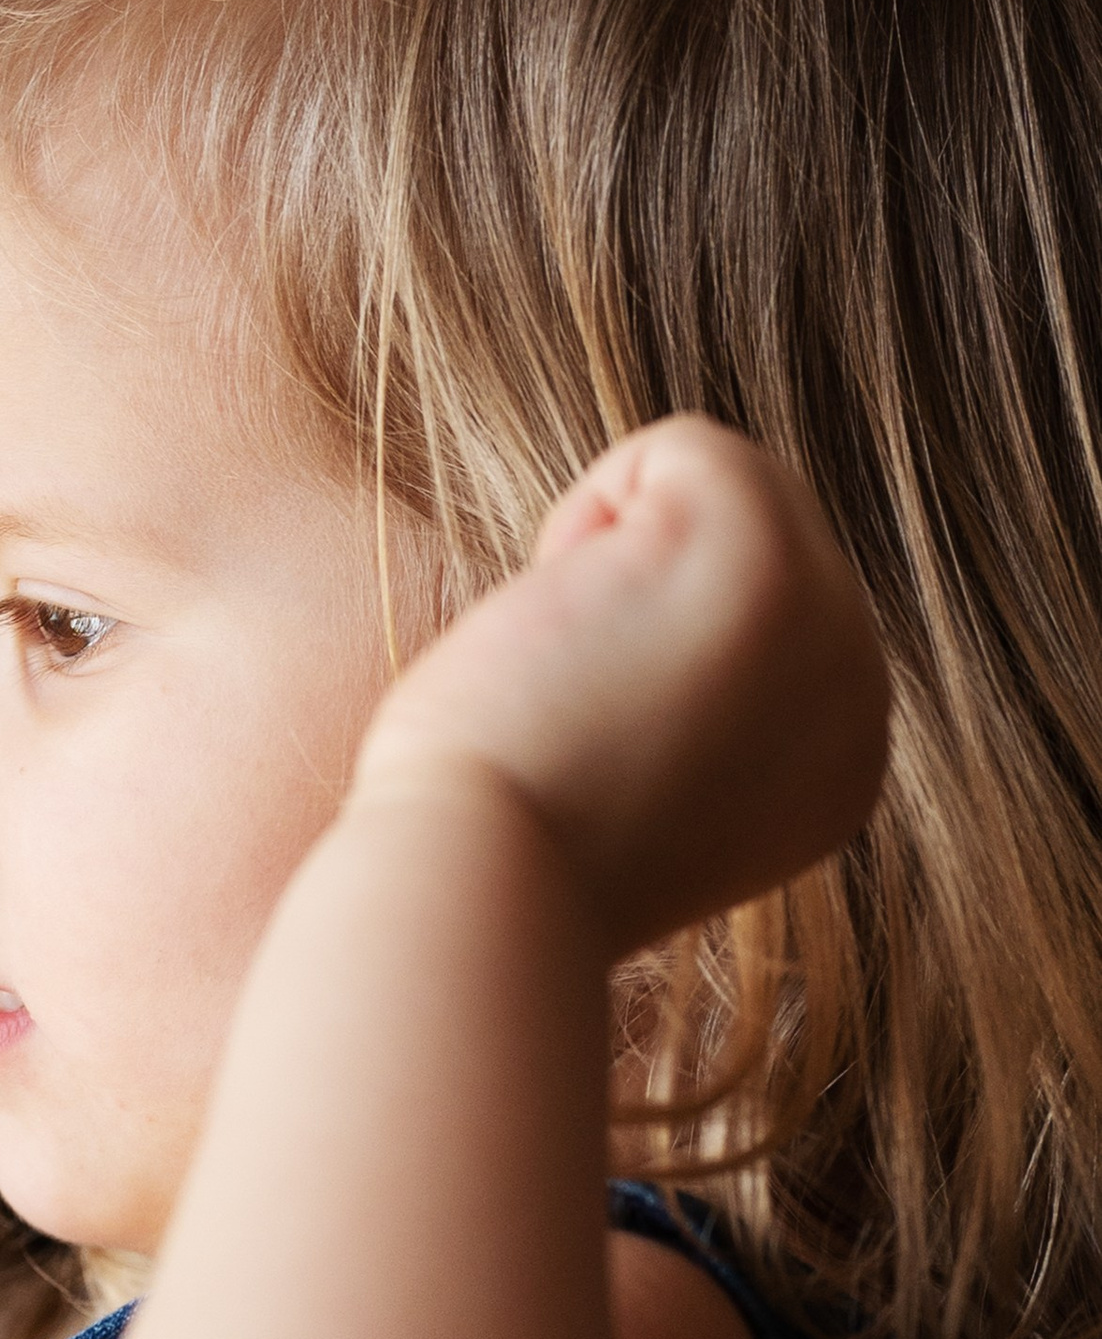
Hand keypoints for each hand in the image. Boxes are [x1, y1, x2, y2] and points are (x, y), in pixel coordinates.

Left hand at [350, 416, 889, 958]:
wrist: (479, 888)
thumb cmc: (499, 842)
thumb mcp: (640, 781)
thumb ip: (694, 702)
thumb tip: (667, 607)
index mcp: (834, 762)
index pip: (746, 616)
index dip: (636, 649)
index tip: (592, 753)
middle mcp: (859, 696)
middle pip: (742, 537)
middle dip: (629, 589)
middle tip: (571, 713)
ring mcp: (831, 621)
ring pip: (714, 488)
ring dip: (604, 556)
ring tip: (571, 673)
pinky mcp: (764, 552)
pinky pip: (675, 449)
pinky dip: (583, 513)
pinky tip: (566, 627)